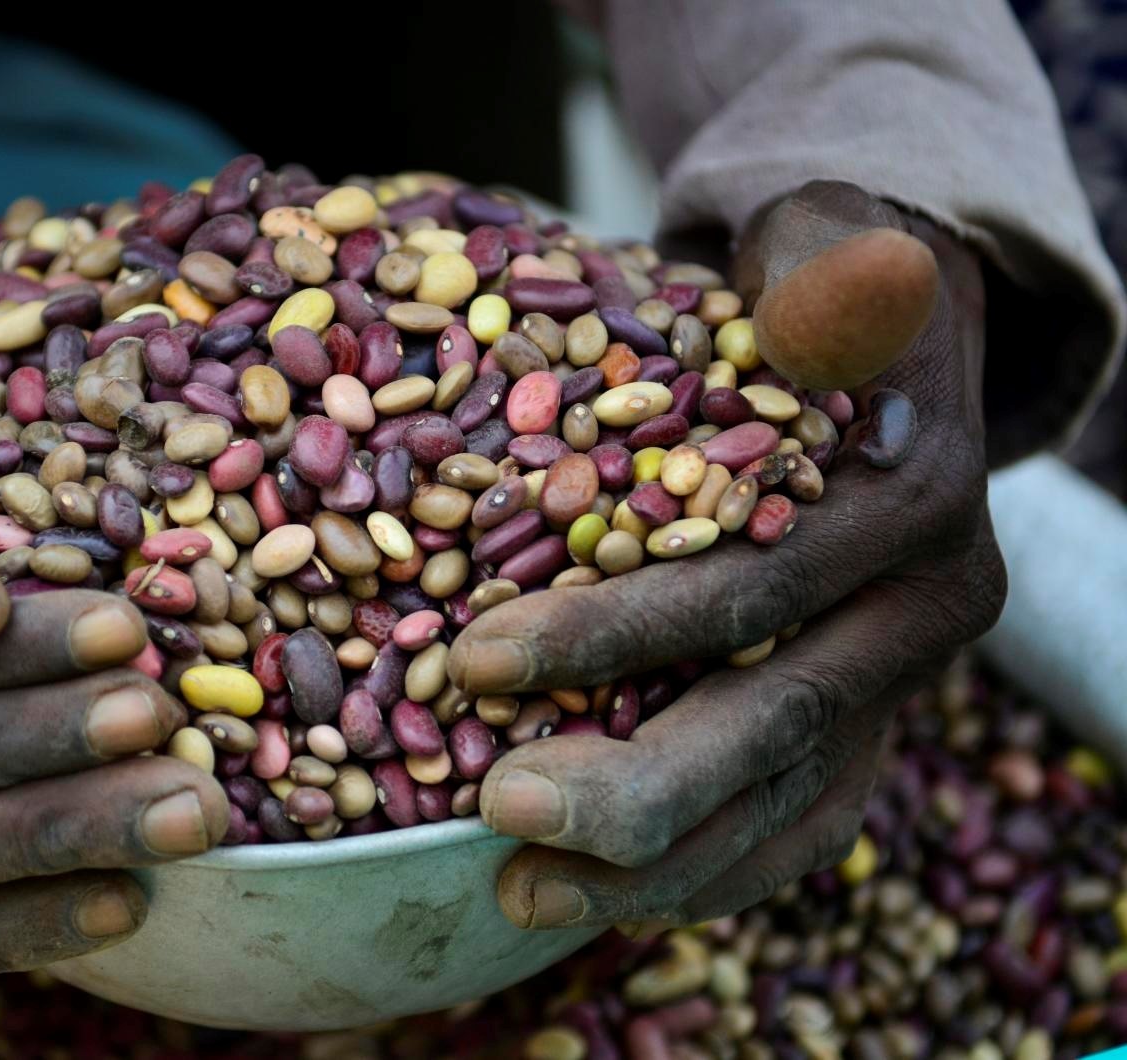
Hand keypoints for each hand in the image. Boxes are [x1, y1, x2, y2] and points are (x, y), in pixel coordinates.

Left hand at [448, 182, 1006, 930]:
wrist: (881, 351)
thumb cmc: (808, 287)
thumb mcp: (816, 244)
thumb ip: (820, 278)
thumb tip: (850, 286)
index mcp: (911, 495)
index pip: (754, 585)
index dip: (617, 631)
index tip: (473, 656)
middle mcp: (924, 605)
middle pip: (773, 720)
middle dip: (630, 779)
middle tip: (492, 807)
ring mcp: (900, 682)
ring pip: (787, 802)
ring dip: (654, 863)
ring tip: (518, 891)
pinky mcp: (865, 727)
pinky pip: (797, 828)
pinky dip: (704, 875)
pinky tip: (594, 898)